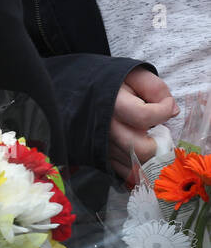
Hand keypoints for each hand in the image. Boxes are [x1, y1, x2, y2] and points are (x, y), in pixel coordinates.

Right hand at [110, 67, 177, 183]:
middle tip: (164, 135)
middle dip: (162, 145)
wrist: (76, 91)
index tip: (166, 105)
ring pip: (135, 166)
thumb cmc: (109, 83)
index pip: (145, 116)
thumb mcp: (133, 75)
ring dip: (153, 159)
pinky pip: (124, 172)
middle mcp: (104, 128)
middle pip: (143, 150)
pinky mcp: (99, 157)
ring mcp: (101, 145)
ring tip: (154, 143)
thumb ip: (155, 88)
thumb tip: (172, 111)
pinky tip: (145, 158)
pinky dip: (139, 169)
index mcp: (112, 104)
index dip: (164, 110)